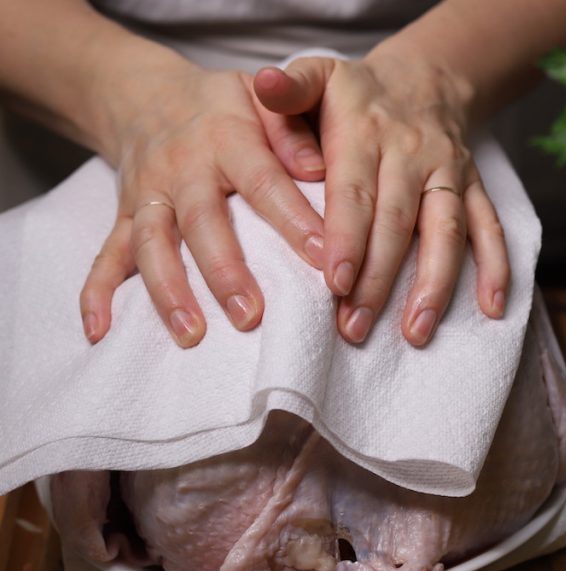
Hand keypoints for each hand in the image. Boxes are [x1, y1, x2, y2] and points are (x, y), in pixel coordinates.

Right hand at [80, 61, 327, 347]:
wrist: (146, 94)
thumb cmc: (226, 107)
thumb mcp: (264, 98)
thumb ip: (294, 130)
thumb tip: (320, 169)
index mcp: (227, 138)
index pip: (263, 182)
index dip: (292, 220)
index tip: (322, 258)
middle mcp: (182, 168)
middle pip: (201, 223)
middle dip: (225, 272)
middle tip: (251, 316)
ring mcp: (148, 195)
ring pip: (152, 246)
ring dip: (168, 292)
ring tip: (191, 335)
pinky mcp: (122, 216)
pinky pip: (104, 256)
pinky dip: (97, 294)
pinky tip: (101, 331)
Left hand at [253, 53, 509, 346]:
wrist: (424, 80)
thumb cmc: (354, 93)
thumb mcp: (316, 75)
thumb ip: (288, 90)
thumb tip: (267, 87)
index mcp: (366, 130)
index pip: (355, 190)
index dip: (348, 238)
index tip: (336, 284)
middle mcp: (412, 153)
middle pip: (397, 222)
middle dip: (379, 279)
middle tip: (355, 326)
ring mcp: (448, 173)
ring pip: (446, 232)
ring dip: (433, 285)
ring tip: (414, 333)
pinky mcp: (475, 189)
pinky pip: (490, 228)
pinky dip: (496, 268)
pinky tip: (492, 308)